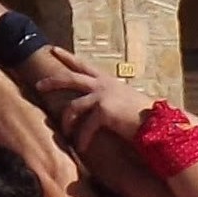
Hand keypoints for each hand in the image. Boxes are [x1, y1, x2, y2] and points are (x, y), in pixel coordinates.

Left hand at [37, 48, 153, 149]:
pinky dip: (82, 138)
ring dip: (67, 121)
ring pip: (73, 106)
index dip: (68, 56)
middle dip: (52, 81)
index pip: (84, 65)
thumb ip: (111, 100)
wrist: (159, 123)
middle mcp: (103, 85)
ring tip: (65, 132)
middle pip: (70, 78)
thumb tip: (99, 108)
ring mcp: (102, 96)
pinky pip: (85, 127)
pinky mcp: (103, 111)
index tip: (54, 49)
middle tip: (37, 85)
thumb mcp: (125, 101)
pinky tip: (81, 147)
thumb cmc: (145, 115)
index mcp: (108, 81)